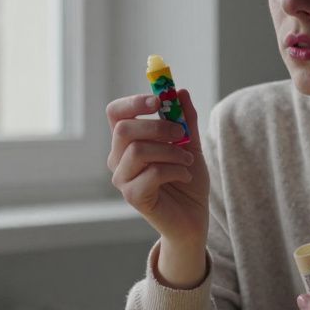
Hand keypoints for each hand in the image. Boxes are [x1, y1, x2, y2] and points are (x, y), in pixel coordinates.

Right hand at [106, 90, 210, 283]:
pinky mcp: (133, 197)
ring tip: (187, 160)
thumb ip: (186, 121)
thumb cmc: (186, 180)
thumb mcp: (191, 145)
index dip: (134, 102)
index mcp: (127, 142)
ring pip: (138, 150)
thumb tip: (180, 92)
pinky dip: (174, 170)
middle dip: (158, 126)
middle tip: (182, 134)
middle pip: (124, 129)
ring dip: (171, 151)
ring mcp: (122, 179)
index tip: (159, 100)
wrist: (193, 217)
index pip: (115, 113)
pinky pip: (152, 173)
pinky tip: (185, 176)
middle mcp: (118, 159)